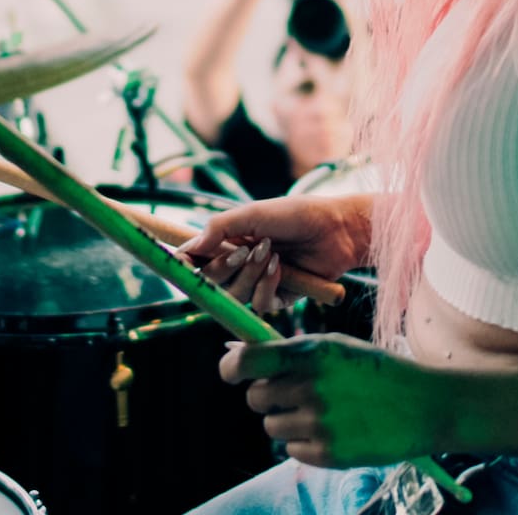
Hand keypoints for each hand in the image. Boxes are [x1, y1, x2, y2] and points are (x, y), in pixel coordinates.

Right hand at [179, 195, 366, 312]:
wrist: (337, 228)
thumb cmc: (297, 214)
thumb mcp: (256, 213)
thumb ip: (221, 227)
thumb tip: (189, 247)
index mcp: (229, 241)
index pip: (196, 258)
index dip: (184, 263)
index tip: (179, 263)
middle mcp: (239, 264)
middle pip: (210, 281)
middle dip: (223, 268)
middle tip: (243, 250)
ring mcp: (257, 282)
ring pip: (233, 296)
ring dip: (250, 274)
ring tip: (272, 253)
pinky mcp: (277, 298)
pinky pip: (259, 305)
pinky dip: (267, 286)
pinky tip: (282, 268)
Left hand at [222, 334, 449, 467]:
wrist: (423, 405)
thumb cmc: (374, 370)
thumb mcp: (336, 348)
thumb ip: (291, 353)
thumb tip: (238, 355)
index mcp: (311, 353)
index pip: (247, 362)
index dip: (231, 367)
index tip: (231, 372)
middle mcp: (310, 387)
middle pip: (255, 398)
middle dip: (269, 395)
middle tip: (297, 391)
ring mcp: (318, 423)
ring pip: (271, 426)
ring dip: (288, 419)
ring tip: (324, 410)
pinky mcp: (326, 454)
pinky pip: (291, 449)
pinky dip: (306, 441)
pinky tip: (335, 428)